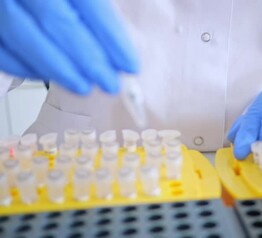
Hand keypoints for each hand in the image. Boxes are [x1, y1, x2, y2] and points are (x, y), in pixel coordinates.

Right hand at [0, 0, 138, 93]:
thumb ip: (96, 7)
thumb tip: (118, 44)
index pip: (90, 5)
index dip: (112, 37)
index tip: (130, 65)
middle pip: (58, 22)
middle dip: (88, 59)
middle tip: (111, 84)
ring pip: (25, 37)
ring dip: (58, 69)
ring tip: (84, 87)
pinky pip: (0, 49)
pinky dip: (24, 66)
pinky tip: (48, 76)